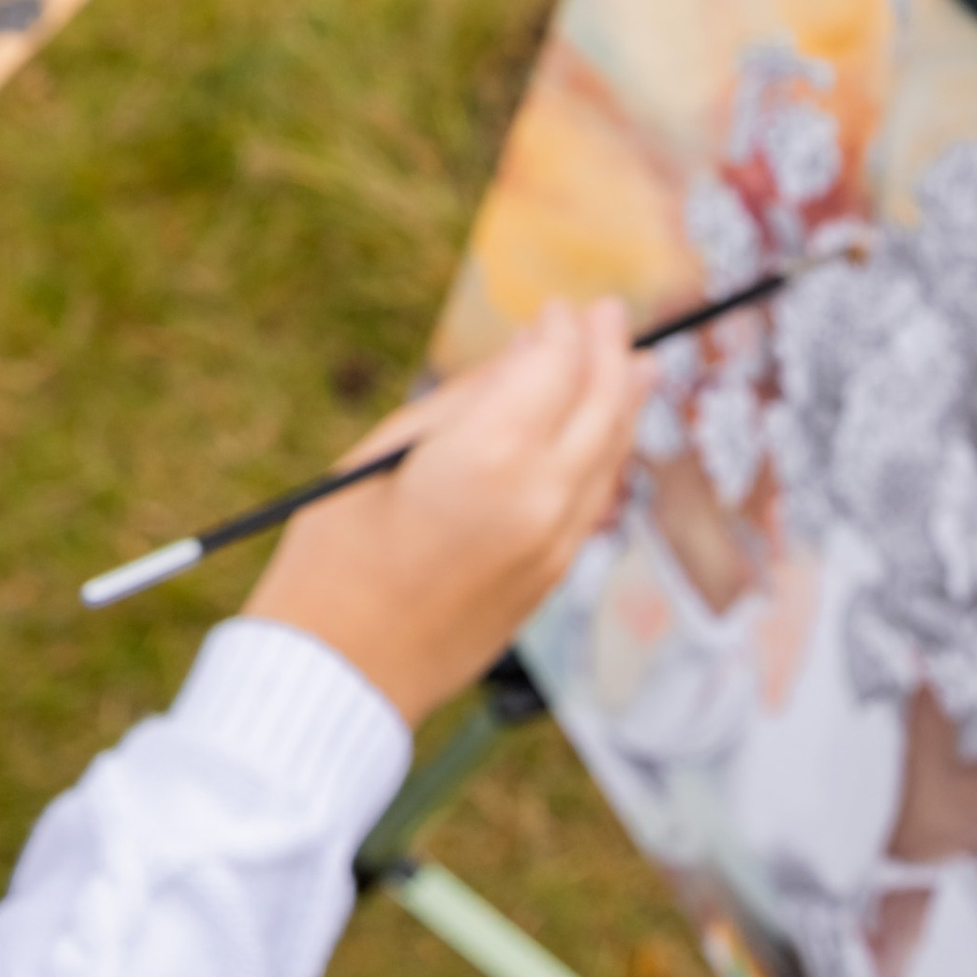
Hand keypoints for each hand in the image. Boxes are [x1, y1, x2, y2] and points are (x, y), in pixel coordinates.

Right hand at [243, 303, 642, 726]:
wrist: (342, 670)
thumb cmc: (339, 550)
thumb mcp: (389, 450)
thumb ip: (470, 398)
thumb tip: (532, 352)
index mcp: (493, 457)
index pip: (556, 367)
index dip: (563, 330)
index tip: (558, 307)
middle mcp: (543, 499)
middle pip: (601, 406)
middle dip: (610, 353)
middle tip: (613, 313)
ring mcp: (557, 545)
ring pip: (611, 457)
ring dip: (625, 403)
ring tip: (636, 364)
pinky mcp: (554, 577)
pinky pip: (594, 499)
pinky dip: (606, 454)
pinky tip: (602, 436)